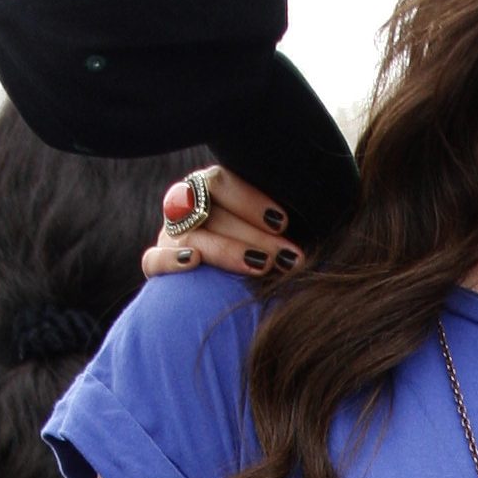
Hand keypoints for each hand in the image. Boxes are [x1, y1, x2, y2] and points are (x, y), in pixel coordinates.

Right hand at [143, 164, 302, 283]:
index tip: (283, 222)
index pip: (219, 182)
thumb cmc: (268, 251)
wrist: (233, 295)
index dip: (249, 199)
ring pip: (188, 233)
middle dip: (253, 234)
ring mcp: (170, 234)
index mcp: (211, 189)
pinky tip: (194, 262)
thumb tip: (324, 209)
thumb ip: (284, 223)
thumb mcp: (278, 231)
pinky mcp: (158, 263)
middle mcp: (187, 206)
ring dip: (226, 249)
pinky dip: (170, 260)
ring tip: (261, 265)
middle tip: (288, 256)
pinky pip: (153, 259)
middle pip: (209, 210)